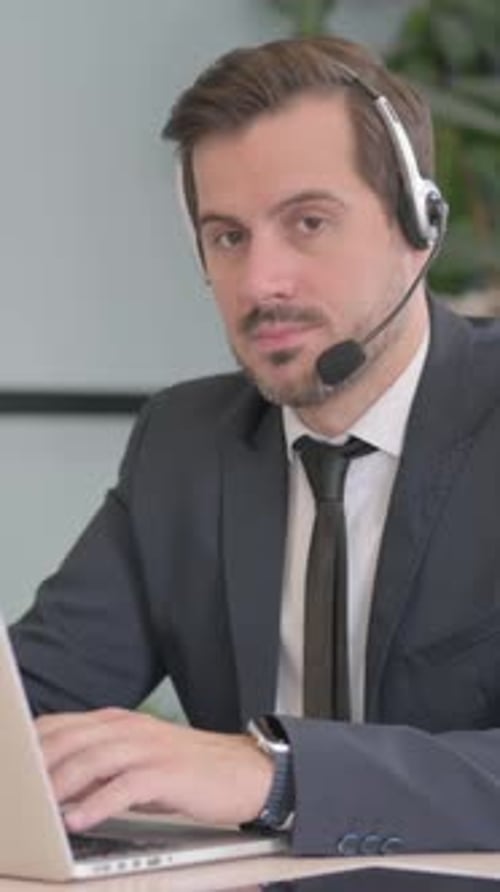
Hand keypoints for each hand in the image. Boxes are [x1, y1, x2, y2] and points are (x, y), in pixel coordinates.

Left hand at [35, 708, 272, 831]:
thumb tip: (55, 785)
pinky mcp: (167, 772)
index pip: (60, 726)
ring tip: (37, 810)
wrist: (244, 769)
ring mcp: (149, 747)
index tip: (10, 770)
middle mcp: (129, 728)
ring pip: (92, 760)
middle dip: (35, 768)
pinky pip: (125, 786)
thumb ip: (98, 767)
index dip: (29, 746)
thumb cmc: (187, 770)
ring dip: (60, 786)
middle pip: (70, 740)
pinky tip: (78, 821)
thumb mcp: (136, 762)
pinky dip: (97, 804)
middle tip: (15, 794)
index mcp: (117, 722)